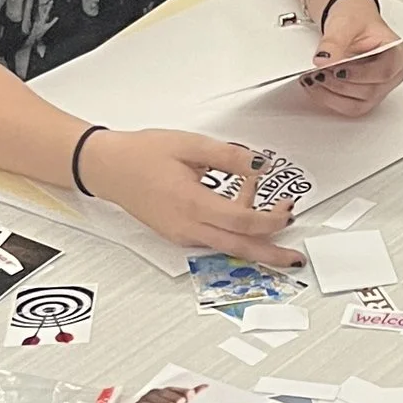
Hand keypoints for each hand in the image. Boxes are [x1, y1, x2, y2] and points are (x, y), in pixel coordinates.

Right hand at [89, 126, 303, 263]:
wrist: (109, 168)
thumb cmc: (141, 156)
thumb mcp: (191, 145)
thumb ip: (231, 157)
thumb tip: (262, 165)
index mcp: (192, 205)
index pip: (243, 222)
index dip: (270, 219)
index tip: (287, 210)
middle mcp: (187, 228)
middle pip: (239, 248)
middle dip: (271, 253)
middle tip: (294, 257)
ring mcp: (182, 235)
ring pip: (227, 244)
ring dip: (253, 234)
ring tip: (270, 209)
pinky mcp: (179, 235)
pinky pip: (213, 238)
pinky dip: (233, 228)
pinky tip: (239, 206)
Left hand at [301, 0, 402, 112]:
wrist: (349, 22)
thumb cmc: (356, 18)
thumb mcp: (345, 22)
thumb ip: (335, 41)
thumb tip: (324, 60)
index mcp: (397, 54)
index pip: (384, 71)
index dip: (360, 74)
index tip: (337, 69)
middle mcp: (391, 76)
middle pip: (369, 91)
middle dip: (340, 84)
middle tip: (317, 72)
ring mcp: (378, 89)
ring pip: (357, 105)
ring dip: (331, 94)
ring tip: (312, 78)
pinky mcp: (362, 98)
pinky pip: (346, 107)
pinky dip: (327, 98)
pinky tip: (315, 86)